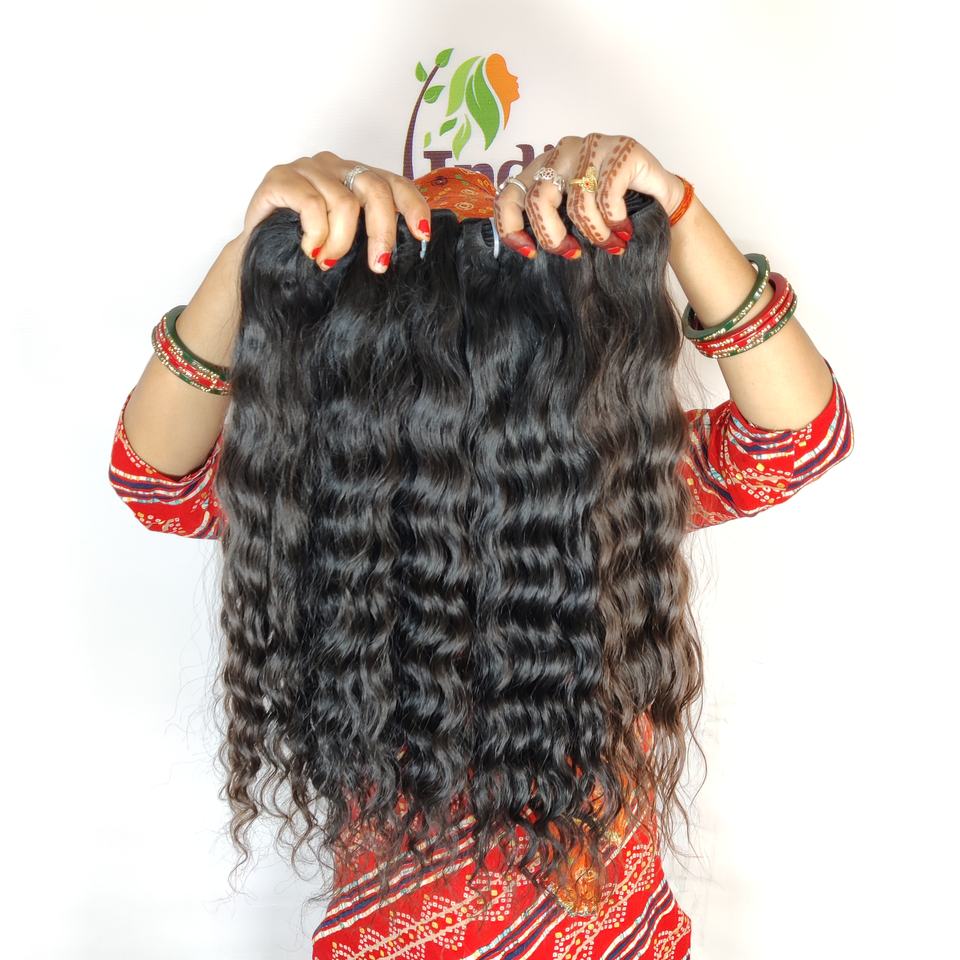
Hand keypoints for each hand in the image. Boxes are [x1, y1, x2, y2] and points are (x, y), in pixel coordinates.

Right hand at [239, 150, 432, 271]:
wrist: (256, 256)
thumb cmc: (307, 251)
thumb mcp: (347, 244)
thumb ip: (371, 238)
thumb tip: (408, 253)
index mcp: (358, 178)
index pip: (396, 184)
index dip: (413, 207)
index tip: (422, 236)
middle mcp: (336, 166)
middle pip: (375, 189)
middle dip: (382, 233)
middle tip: (378, 266)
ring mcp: (308, 168)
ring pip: (345, 203)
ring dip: (341, 242)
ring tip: (328, 263)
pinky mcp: (280, 178)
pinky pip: (312, 205)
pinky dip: (316, 235)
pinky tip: (310, 250)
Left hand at [493, 133, 685, 258]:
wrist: (661, 200)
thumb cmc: (613, 212)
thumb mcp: (573, 219)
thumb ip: (550, 224)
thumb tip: (526, 252)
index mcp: (543, 168)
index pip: (509, 195)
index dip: (511, 228)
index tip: (529, 253)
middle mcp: (562, 152)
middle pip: (539, 199)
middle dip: (554, 237)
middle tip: (573, 254)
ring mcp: (591, 146)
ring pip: (577, 202)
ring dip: (595, 234)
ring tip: (611, 245)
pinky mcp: (621, 149)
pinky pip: (607, 195)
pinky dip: (614, 220)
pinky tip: (624, 229)